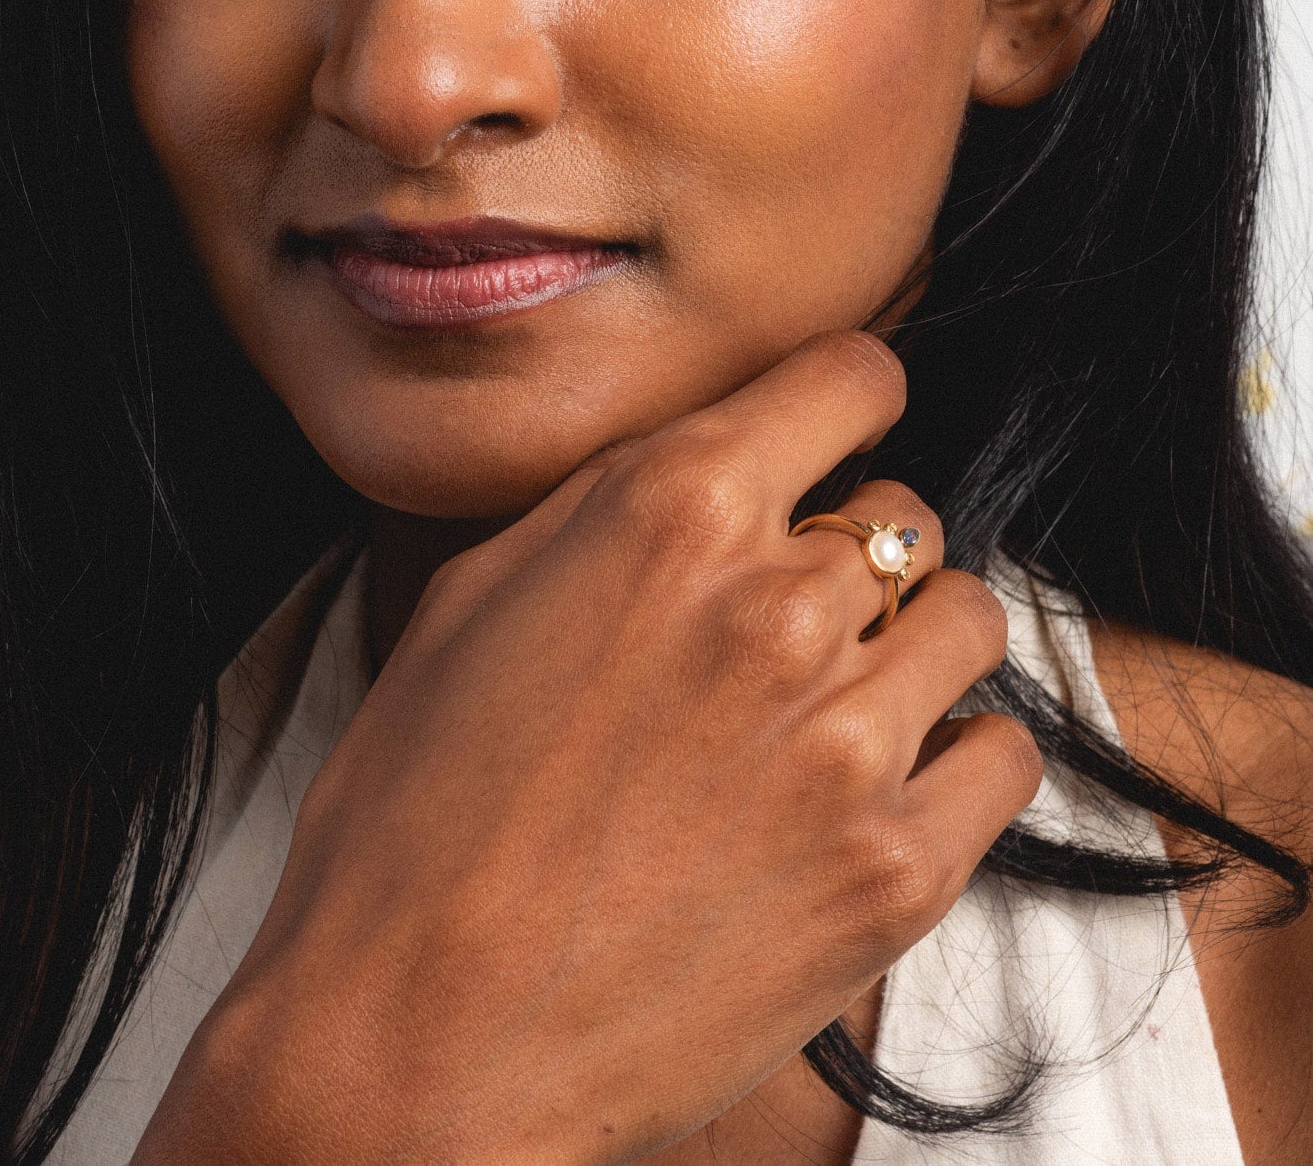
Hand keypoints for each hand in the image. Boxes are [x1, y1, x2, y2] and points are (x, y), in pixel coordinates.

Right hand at [134, 331, 1041, 1164]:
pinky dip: (954, 756)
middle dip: (855, 553)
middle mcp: (777, 603)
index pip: (850, 379)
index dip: (848, 401)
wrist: (413, 1036)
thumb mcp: (473, 601)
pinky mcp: (896, 870)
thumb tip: (705, 476)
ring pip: (968, 621)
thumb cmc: (411, 817)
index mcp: (670, 509)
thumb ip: (610, 511)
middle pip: (906, 515)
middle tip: (789, 620)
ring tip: (833, 705)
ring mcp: (850, 740)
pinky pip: (1003, 756)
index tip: (843, 434)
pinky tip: (876, 785)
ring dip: (910, 647)